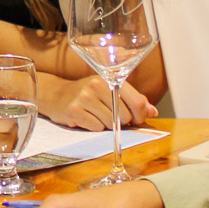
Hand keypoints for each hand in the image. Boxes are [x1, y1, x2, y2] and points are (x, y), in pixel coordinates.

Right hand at [37, 77, 156, 130]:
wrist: (56, 95)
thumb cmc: (87, 94)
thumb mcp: (110, 91)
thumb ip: (133, 100)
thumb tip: (152, 112)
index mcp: (110, 79)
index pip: (137, 102)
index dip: (140, 116)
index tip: (135, 119)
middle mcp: (97, 85)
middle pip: (125, 116)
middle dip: (120, 121)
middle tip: (109, 115)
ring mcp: (84, 98)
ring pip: (110, 124)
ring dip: (106, 125)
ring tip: (96, 116)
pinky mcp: (74, 111)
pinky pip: (96, 128)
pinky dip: (93, 128)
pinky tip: (86, 119)